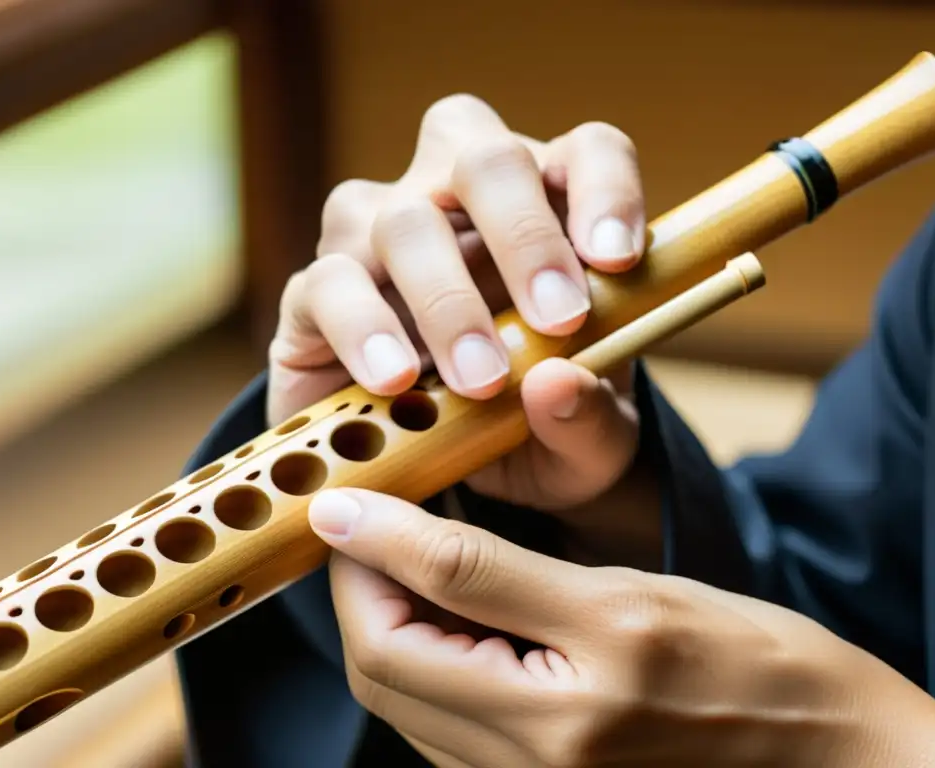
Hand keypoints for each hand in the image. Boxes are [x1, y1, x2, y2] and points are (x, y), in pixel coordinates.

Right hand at [267, 94, 645, 512]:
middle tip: (559, 317)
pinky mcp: (316, 294)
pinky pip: (327, 281)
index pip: (587, 152)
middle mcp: (458, 201)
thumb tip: (556, 385)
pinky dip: (362, 327)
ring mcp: (378, 239)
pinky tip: (397, 380)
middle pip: (483, 155)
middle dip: (524, 232)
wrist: (439, 476)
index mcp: (547, 212)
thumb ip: (590, 420)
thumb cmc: (529, 429)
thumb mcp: (583, 444)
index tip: (617, 260)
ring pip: (400, 217)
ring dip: (447, 297)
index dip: (606, 189)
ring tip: (482, 380)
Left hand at [308, 489, 934, 767]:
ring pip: (407, 698)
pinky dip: (429, 658)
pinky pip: (444, 724)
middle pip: (385, 673)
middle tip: (377, 523)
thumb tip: (374, 525)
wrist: (831, 758)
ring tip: (410, 557)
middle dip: (363, 589)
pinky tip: (454, 612)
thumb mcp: (623, 598)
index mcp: (556, 718)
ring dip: (391, 620)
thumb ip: (488, 569)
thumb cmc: (754, 666)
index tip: (345, 500)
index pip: (397, 631)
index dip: (361, 555)